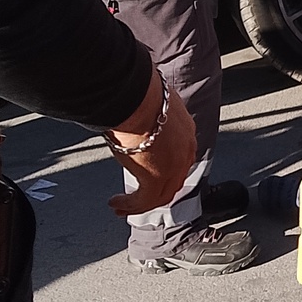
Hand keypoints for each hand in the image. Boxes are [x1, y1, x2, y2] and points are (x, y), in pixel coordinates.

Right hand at [104, 64, 197, 217]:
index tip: (150, 176)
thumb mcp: (149, 105)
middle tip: (138, 199)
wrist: (135, 99)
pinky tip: (116, 203)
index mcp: (185, 130)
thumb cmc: (138, 94)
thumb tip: (133, 113)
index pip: (180, 158)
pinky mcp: (157, 177)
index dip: (166, 171)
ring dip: (141, 203)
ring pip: (161, 194)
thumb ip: (147, 115)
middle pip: (174, 180)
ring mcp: (174, 166)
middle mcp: (184, 150)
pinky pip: (144, 200)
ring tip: (122, 206)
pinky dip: (130, 205)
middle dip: (156, 193)